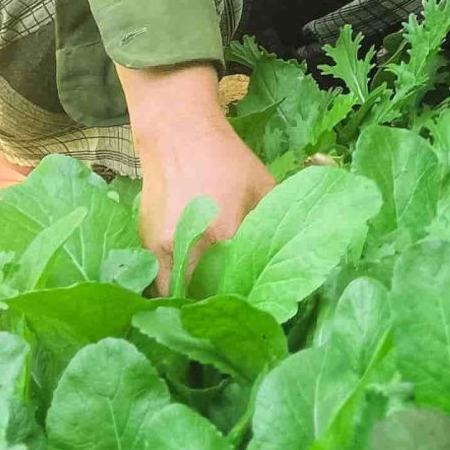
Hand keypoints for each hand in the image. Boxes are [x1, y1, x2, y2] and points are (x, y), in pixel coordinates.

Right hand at [122, 62, 277, 292]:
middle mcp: (193, 246)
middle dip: (220, 309)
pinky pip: (160, 279)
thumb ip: (280, 220)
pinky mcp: (146, 245)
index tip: (260, 311)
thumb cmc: (228, 159)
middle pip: (207, 298)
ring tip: (210, 308)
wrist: (178, 135)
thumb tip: (303, 249)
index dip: (250, 302)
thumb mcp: (265, 186)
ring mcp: (164, 248)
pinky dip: (174, 288)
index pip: (241, 286)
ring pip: (179, 294)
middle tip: (235, 314)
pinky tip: (188, 289)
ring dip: (194, 303)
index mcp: (227, 233)